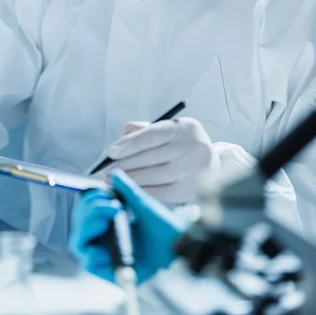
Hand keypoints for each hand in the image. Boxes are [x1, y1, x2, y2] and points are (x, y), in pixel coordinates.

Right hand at [70, 169, 183, 283]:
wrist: (179, 249)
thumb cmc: (163, 228)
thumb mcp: (143, 205)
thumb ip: (126, 190)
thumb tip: (111, 174)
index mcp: (107, 220)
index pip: (85, 208)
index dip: (90, 199)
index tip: (106, 192)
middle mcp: (101, 237)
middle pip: (80, 222)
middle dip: (91, 209)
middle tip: (114, 205)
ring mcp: (103, 254)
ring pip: (79, 240)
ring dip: (89, 225)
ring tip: (111, 218)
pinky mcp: (107, 271)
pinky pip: (88, 262)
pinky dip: (92, 252)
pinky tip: (107, 244)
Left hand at [104, 117, 219, 203]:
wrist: (212, 167)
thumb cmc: (181, 147)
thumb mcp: (168, 132)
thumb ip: (145, 130)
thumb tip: (123, 134)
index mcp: (186, 127)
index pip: (153, 134)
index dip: (130, 143)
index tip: (110, 152)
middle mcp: (195, 146)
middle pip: (153, 157)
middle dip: (126, 165)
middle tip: (106, 172)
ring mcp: (198, 169)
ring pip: (157, 176)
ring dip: (132, 180)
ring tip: (114, 182)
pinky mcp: (195, 189)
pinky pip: (164, 192)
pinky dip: (144, 192)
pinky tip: (130, 192)